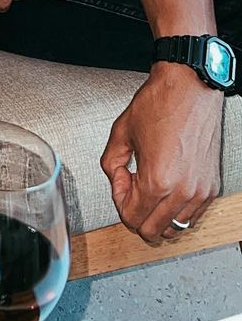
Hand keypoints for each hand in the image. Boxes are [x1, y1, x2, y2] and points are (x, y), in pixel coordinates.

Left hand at [100, 63, 222, 241]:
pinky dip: (175, 209)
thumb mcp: (121, 132)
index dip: (119, 200)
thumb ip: (110, 163)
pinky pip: (191, 216)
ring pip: (173, 227)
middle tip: (131, 186)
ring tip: (149, 185)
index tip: (120, 179)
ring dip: (156, 213)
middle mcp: (182, 192)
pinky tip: (166, 186)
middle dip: (135, 212)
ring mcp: (200, 192)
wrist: (190, 89)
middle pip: (152, 231)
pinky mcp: (211, 187)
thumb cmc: (159, 104)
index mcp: (157, 181)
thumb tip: (116, 179)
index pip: (131, 218)